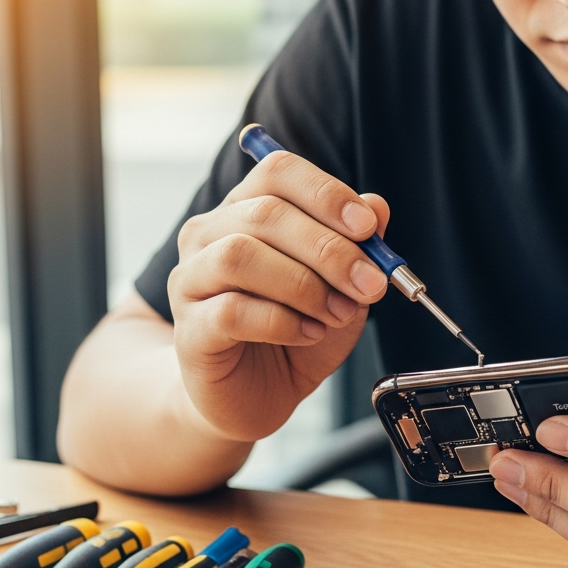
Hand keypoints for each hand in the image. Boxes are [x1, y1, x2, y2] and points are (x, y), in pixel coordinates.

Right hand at [168, 149, 389, 441]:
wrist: (256, 396)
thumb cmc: (296, 333)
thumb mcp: (341, 287)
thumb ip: (357, 246)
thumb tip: (376, 206)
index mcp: (246, 210)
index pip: (277, 172)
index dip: (325, 193)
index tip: (367, 227)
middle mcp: (209, 235)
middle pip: (264, 214)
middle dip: (329, 249)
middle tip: (369, 284)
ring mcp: (191, 280)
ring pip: (239, 256)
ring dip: (303, 285)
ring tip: (337, 313)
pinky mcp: (190, 329)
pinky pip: (231, 311)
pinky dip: (282, 322)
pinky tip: (309, 334)